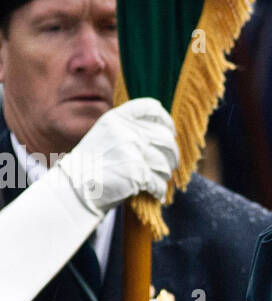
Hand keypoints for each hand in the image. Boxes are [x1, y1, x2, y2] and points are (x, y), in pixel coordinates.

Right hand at [50, 97, 178, 215]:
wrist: (71, 191)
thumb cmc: (88, 168)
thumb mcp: (104, 138)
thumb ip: (128, 131)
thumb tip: (163, 132)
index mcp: (115, 119)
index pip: (150, 108)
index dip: (164, 119)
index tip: (169, 130)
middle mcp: (125, 131)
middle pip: (165, 137)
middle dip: (171, 153)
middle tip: (171, 162)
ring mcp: (132, 150)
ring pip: (165, 160)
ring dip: (165, 172)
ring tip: (160, 178)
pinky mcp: (137, 172)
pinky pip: (158, 181)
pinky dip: (158, 189)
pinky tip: (155, 192)